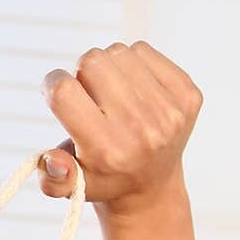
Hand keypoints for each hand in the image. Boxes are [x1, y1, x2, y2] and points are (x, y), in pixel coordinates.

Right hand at [36, 40, 202, 216]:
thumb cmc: (102, 179)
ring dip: (108, 67)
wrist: (151, 188)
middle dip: (82, 74)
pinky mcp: (187, 94)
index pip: (64, 91)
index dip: (52, 84)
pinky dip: (133, 64)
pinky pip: (144, 51)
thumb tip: (51, 160)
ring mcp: (168, 110)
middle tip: (89, 97)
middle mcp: (139, 129)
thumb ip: (52, 178)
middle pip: (91, 61)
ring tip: (111, 93)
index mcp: (105, 149)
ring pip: (117, 51)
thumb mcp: (70, 187)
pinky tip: (133, 89)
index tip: (56, 93)